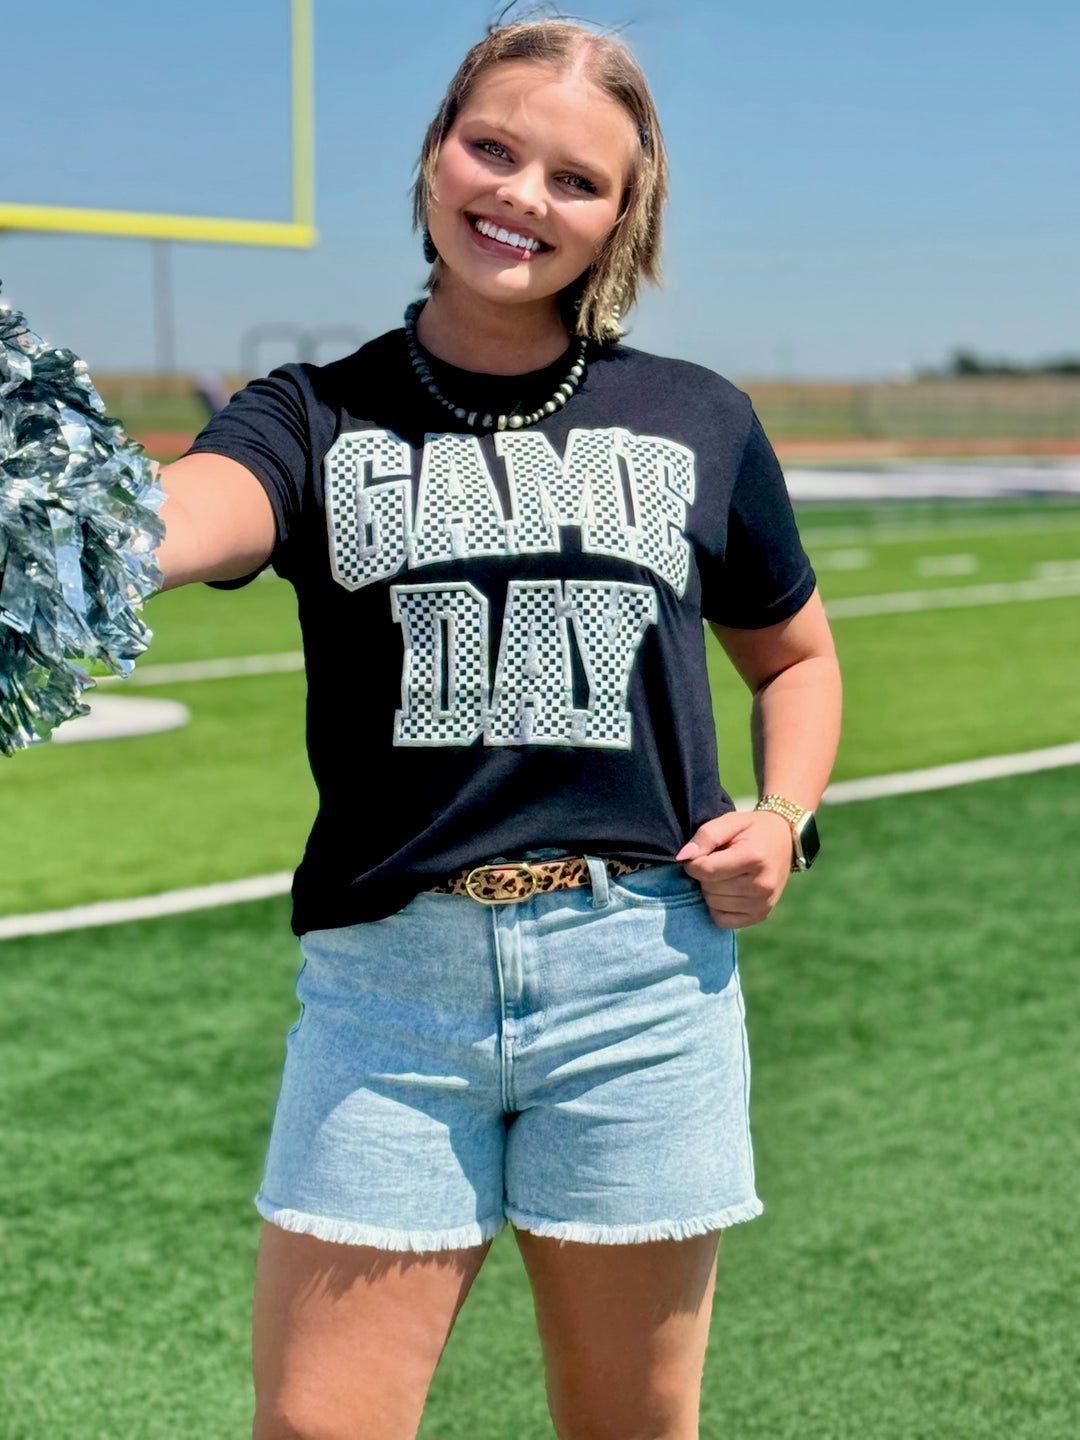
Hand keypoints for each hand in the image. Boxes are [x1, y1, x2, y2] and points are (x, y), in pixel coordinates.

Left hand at [675, 810, 793, 927]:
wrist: (784, 841)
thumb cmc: (752, 829)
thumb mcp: (730, 822)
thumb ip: (705, 836)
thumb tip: (682, 858)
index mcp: (753, 858)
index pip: (705, 870)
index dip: (693, 862)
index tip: (701, 853)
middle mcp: (761, 885)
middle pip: (708, 888)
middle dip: (705, 875)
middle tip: (719, 861)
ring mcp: (762, 903)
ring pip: (713, 904)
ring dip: (711, 890)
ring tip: (725, 874)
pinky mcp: (760, 915)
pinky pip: (722, 920)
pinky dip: (718, 906)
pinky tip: (728, 890)